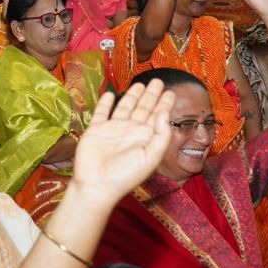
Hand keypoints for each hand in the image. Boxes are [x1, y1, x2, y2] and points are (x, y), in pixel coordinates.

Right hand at [70, 79, 174, 209]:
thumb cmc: (126, 175)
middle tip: (158, 81)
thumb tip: (164, 112)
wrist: (97, 185)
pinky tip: (110, 93)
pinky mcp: (96, 130)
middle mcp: (131, 132)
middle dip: (151, 95)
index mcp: (145, 138)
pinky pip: (102, 112)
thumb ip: (161, 135)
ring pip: (125, 107)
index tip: (171, 92)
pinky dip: (105, 103)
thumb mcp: (151, 157)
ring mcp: (113, 130)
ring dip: (132, 96)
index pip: (157, 117)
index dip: (164, 104)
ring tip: (140, 84)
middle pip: (143, 108)